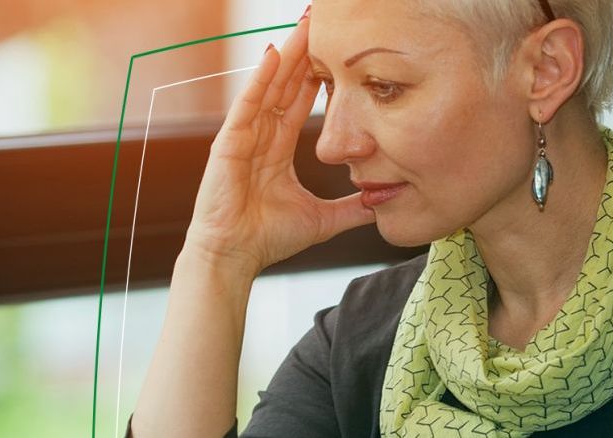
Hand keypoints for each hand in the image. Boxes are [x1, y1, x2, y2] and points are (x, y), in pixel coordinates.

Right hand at [184, 15, 375, 275]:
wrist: (234, 257)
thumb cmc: (266, 239)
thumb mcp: (322, 220)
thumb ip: (352, 208)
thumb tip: (383, 203)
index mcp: (276, 148)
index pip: (300, 101)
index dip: (317, 74)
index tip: (336, 50)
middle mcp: (259, 136)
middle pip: (285, 84)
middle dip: (303, 53)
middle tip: (320, 22)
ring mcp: (243, 136)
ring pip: (268, 86)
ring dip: (286, 55)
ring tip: (304, 26)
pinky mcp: (229, 142)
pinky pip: (247, 103)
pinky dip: (259, 78)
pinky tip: (273, 54)